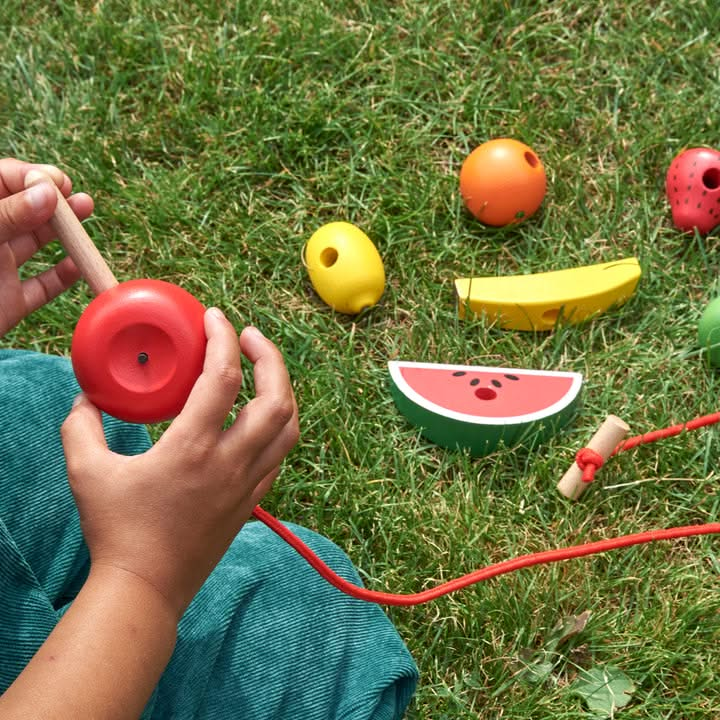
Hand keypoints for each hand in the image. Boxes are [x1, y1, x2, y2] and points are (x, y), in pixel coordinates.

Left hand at [0, 158, 92, 335]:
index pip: (1, 181)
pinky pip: (41, 286)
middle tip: (78, 198)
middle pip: (24, 210)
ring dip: (64, 232)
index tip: (57, 183)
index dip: (30, 177)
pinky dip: (63, 277)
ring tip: (86, 211)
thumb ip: (9, 215)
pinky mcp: (10, 303)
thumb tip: (48, 192)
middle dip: (54, 201)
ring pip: (35, 244)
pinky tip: (79, 267)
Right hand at [61, 308, 299, 617]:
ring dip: (282, 390)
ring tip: (263, 370)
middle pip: (276, 398)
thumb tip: (86, 400)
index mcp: (192, 447)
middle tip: (249, 337)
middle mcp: (230, 462)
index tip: (215, 317)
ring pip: (288, 426)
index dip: (223, 338)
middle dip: (270, 357)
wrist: (145, 589)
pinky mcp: (251, 500)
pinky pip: (280, 455)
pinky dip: (278, 426)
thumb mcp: (86, 472)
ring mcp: (247, 483)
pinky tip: (259, 417)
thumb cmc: (116, 532)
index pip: (223, 377)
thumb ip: (81, 428)